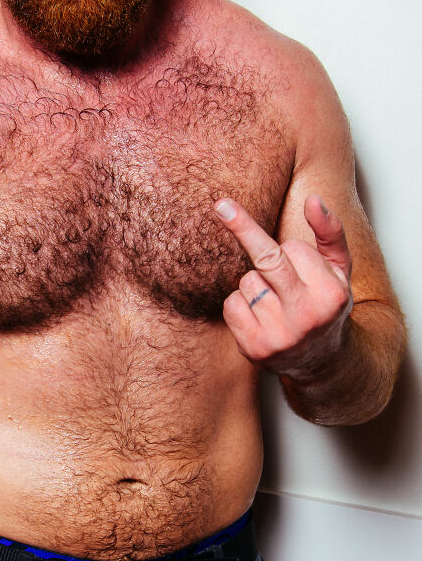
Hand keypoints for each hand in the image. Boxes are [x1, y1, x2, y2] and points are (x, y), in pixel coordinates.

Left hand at [214, 195, 353, 377]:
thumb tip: (314, 199)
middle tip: (221, 204)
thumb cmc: (326, 303)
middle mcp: (307, 316)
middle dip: (242, 227)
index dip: (293, 252)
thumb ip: (330, 231)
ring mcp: (279, 336)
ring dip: (255, 284)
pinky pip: (231, 305)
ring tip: (277, 303)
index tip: (294, 255)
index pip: (293, 249)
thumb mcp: (339, 269)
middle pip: (266, 260)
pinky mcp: (254, 349)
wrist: (322, 361)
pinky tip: (261, 318)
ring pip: (246, 282)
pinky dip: (240, 305)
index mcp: (331, 295)